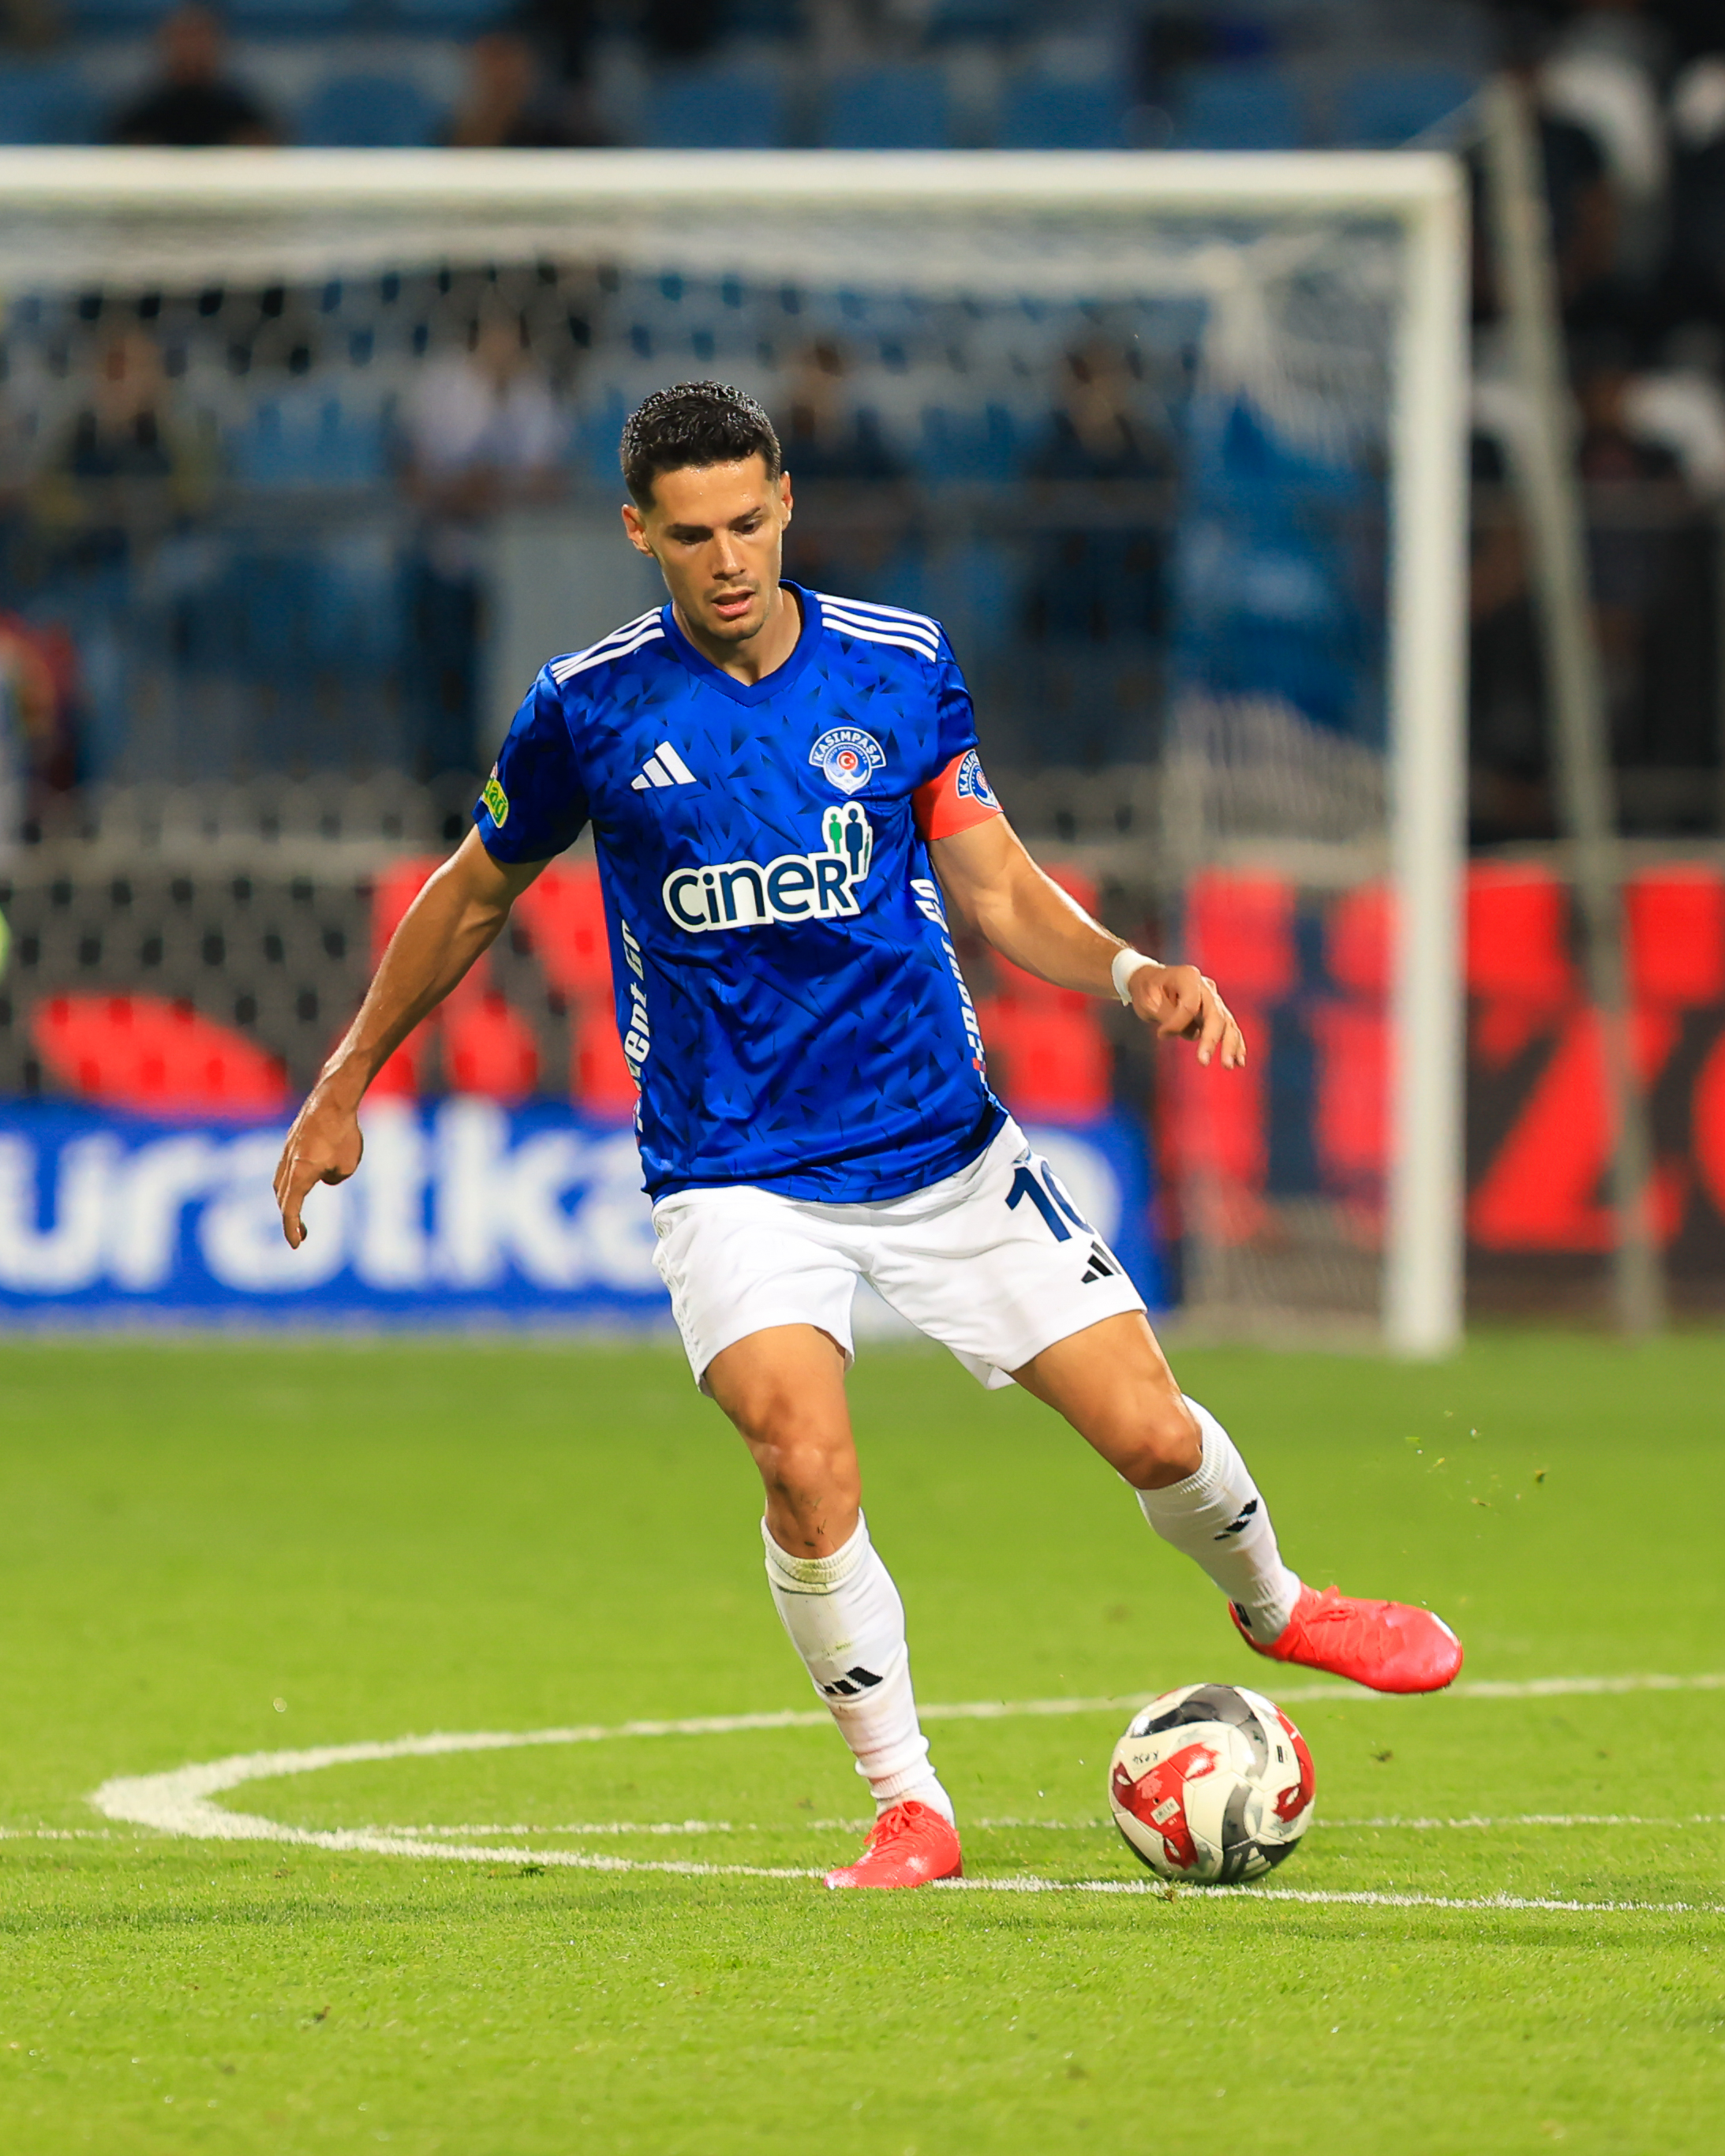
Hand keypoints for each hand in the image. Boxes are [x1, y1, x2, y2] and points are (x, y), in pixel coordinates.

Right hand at [273, 1082, 364, 1247]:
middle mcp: (287, 1164)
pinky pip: (287, 1167)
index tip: (295, 1246)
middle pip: (282, 1199)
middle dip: (290, 1219)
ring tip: (299, 1213)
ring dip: (288, 1201)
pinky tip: (309, 1179)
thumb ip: (334, 1178)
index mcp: (299, 1175)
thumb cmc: (343, 1133)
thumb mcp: (347, 1166)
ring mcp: (286, 1151)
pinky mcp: (291, 1141)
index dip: (291, 1230)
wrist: (333, 1098)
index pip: (290, 1210)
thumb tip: (324, 1176)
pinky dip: (292, 1181)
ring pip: (281, 1182)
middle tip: (301, 1235)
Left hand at [1128, 963, 1245, 1068]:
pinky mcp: (1216, 1011)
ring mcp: (1213, 999)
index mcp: (1188, 976)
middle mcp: (1206, 986)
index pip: (1190, 1005)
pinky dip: (1235, 1044)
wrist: (1151, 981)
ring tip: (1228, 1066)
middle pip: (1215, 1014)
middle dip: (1211, 1039)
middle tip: (1203, 1062)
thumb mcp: (1148, 1002)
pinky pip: (1228, 1027)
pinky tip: (1239, 1061)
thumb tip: (1190, 1034)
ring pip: (1226, 1023)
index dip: (1176, 1023)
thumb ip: (1169, 1017)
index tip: (1161, 1034)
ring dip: (1229, 1045)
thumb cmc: (1148, 990)